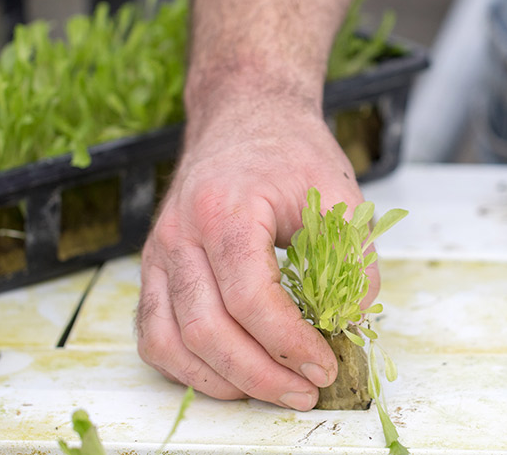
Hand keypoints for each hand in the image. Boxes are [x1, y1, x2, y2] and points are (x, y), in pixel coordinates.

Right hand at [136, 89, 371, 409]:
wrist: (245, 116)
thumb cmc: (291, 152)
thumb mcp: (341, 195)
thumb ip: (354, 259)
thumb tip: (353, 323)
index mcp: (226, 209)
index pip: (250, 297)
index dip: (289, 342)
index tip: (326, 364)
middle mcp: (180, 234)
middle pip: (207, 329)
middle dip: (261, 374)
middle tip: (306, 390)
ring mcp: (158, 254)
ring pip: (172, 342)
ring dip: (224, 381)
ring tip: (274, 390)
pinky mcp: (152, 270)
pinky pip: (154, 335)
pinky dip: (187, 368)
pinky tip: (231, 376)